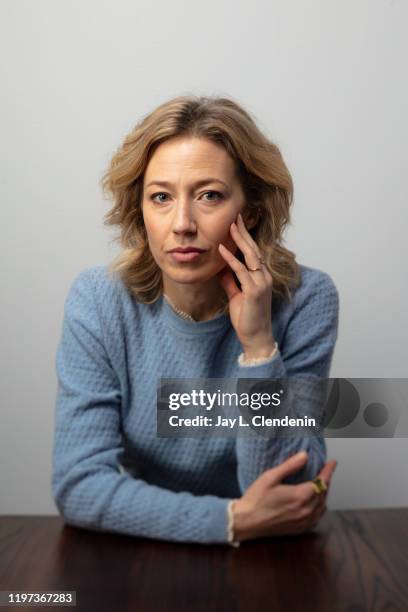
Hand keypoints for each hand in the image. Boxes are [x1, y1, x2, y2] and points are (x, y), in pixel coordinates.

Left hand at [217, 213, 274, 357]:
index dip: (246, 238)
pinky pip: (241, 271)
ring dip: (240, 240)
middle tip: (236, 216)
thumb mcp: (236, 296)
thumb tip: (222, 269)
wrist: (256, 336)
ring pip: (250, 256)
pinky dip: (231, 259)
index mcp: (262, 277)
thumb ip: (231, 282)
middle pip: (254, 249)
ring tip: (231, 226)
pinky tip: (222, 249)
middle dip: (244, 232)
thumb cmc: (247, 318)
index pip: (254, 253)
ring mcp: (261, 283)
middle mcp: (264, 277)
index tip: (238, 224)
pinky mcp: (254, 291)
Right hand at [232, 451, 337, 541]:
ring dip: (323, 494)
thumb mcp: (270, 477)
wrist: (246, 522)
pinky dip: (319, 508)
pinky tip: (315, 504)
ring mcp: (303, 522)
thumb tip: (305, 455)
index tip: (332, 463)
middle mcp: (306, 511)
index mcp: (301, 496)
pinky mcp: (299, 530)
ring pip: (322, 506)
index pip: (322, 481)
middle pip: (323, 494)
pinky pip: (316, 518)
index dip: (328, 471)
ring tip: (320, 484)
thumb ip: (290, 466)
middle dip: (325, 481)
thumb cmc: (256, 498)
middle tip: (325, 470)